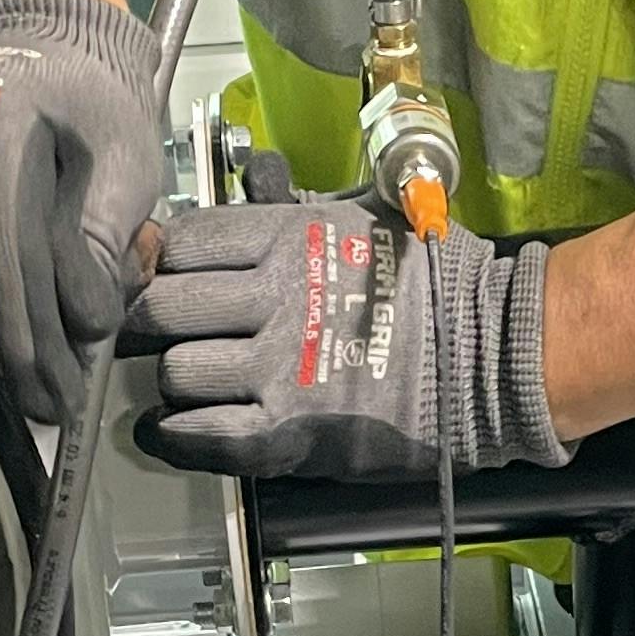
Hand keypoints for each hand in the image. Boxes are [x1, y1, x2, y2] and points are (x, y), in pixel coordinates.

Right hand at [0, 0, 162, 425]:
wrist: (33, 43)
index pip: (4, 251)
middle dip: (15, 349)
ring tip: (28, 350)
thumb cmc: (86, 103)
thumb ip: (101, 242)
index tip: (61, 390)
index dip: (31, 333)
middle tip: (50, 399)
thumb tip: (80, 334)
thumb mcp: (122, 161)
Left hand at [130, 190, 568, 480]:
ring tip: (180, 380)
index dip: (158, 260)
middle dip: (147, 319)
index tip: (156, 273)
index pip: (183, 243)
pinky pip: (201, 434)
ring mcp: (279, 368)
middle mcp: (275, 297)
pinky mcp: (289, 431)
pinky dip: (172, 435)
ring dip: (170, 379)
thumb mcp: (362, 220)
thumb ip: (291, 217)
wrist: (489, 357)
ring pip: (175, 373)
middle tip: (146, 329)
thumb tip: (239, 200)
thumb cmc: (434, 286)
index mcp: (290, 238)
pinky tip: (163, 431)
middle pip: (162, 307)